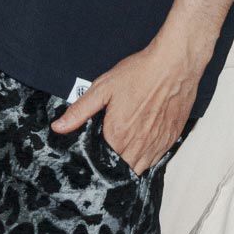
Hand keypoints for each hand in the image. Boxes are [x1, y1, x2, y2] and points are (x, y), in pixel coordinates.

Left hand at [49, 32, 205, 173]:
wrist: (174, 64)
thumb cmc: (140, 73)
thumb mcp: (103, 88)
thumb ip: (80, 111)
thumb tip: (59, 127)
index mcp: (118, 134)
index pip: (103, 163)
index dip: (97, 161)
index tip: (94, 156)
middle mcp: (139, 143)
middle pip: (122, 169)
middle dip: (113, 166)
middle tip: (108, 154)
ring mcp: (157, 142)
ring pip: (141, 167)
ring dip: (131, 163)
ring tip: (124, 151)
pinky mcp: (171, 137)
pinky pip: (157, 158)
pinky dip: (148, 156)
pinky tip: (142, 144)